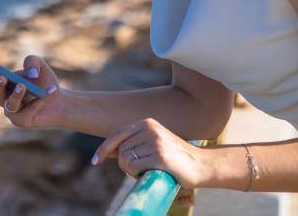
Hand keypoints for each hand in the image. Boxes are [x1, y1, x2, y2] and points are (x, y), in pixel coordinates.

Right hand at [0, 55, 66, 128]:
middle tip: (0, 76)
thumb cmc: (44, 82)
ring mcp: (10, 109)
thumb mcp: (39, 65)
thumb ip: (32, 61)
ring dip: (14, 93)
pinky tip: (41, 90)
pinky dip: (31, 99)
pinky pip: (22, 110)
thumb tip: (29, 74)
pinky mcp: (20, 120)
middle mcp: (3, 96)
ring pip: (7, 102)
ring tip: (22, 85)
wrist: (59, 102)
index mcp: (2, 81)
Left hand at [92, 118, 211, 188]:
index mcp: (147, 123)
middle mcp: (149, 128)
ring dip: (130, 171)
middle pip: (120, 150)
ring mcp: (155, 141)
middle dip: (124, 164)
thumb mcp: (154, 144)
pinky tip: (148, 174)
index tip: (96, 161)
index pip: (117, 135)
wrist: (202, 165)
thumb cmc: (175, 159)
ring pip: (125, 159)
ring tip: (146, 171)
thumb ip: (134, 144)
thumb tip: (109, 151)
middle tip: (139, 171)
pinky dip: (136, 174)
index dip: (104, 149)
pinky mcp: (160, 155)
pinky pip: (134, 166)